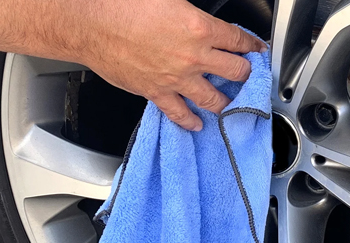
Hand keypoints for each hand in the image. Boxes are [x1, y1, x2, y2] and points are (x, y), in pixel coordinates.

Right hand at [78, 0, 265, 130]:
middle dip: (246, 73)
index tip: (257, 50)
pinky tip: (198, 124)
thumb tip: (196, 18)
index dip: (252, 46)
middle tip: (248, 75)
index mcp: (200, 28)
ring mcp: (177, 79)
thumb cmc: (123, 6)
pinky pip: (180, 114)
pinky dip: (191, 121)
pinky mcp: (157, 93)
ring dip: (226, 101)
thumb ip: (189, 12)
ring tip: (231, 103)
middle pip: (236, 72)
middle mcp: (194, 57)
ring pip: (214, 98)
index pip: (238, 40)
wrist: (92, 24)